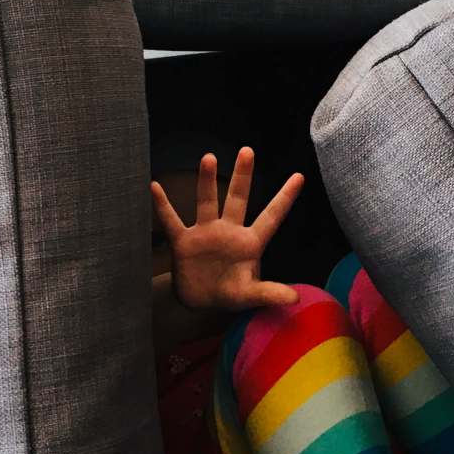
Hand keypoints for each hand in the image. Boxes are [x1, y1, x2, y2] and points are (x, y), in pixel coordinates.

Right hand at [150, 146, 304, 311]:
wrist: (198, 301)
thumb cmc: (229, 294)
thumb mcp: (250, 295)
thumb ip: (269, 293)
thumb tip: (295, 299)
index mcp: (250, 243)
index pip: (272, 216)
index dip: (285, 198)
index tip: (300, 176)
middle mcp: (228, 231)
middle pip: (237, 199)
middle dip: (242, 177)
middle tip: (248, 151)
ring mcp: (205, 233)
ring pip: (207, 202)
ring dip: (206, 181)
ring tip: (208, 158)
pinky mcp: (183, 242)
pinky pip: (171, 220)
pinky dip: (163, 205)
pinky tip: (154, 186)